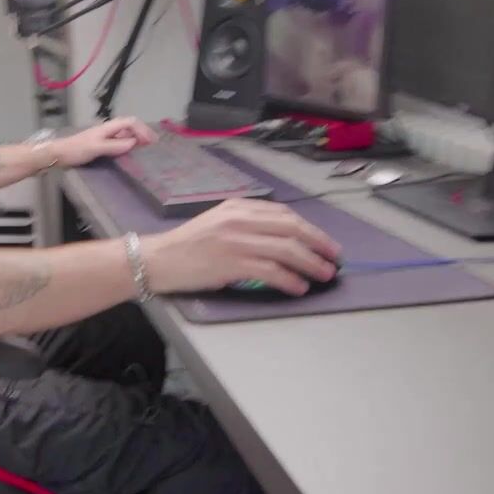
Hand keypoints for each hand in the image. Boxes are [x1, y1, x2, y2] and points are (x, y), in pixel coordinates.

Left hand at [50, 117, 157, 166]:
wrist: (57, 154)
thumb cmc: (75, 150)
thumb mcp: (95, 148)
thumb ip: (114, 145)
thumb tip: (133, 143)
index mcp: (107, 127)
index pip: (130, 122)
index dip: (142, 129)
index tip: (151, 141)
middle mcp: (108, 130)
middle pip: (129, 126)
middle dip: (142, 132)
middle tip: (153, 144)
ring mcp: (104, 137)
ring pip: (125, 133)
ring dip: (136, 138)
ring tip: (146, 148)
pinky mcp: (101, 144)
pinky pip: (119, 141)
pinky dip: (128, 144)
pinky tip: (130, 152)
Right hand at [142, 199, 342, 296]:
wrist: (158, 259)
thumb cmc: (187, 246)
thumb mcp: (218, 223)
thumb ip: (246, 224)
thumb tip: (280, 240)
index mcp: (238, 206)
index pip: (284, 215)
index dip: (309, 229)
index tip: (324, 242)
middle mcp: (240, 219)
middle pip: (291, 228)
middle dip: (318, 243)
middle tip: (335, 257)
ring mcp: (236, 241)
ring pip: (286, 249)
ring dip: (311, 263)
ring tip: (324, 274)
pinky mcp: (232, 263)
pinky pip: (271, 271)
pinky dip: (290, 279)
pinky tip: (299, 287)